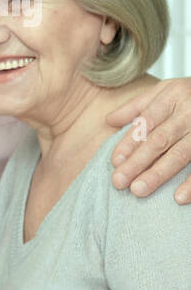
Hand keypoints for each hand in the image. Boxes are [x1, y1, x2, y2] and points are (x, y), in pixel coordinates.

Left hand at [105, 76, 190, 202]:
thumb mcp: (167, 91)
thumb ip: (138, 106)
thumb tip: (108, 120)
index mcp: (174, 96)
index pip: (147, 122)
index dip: (130, 142)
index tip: (115, 162)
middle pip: (160, 139)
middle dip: (138, 162)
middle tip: (119, 182)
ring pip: (182, 154)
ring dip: (159, 173)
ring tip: (138, 190)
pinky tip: (178, 198)